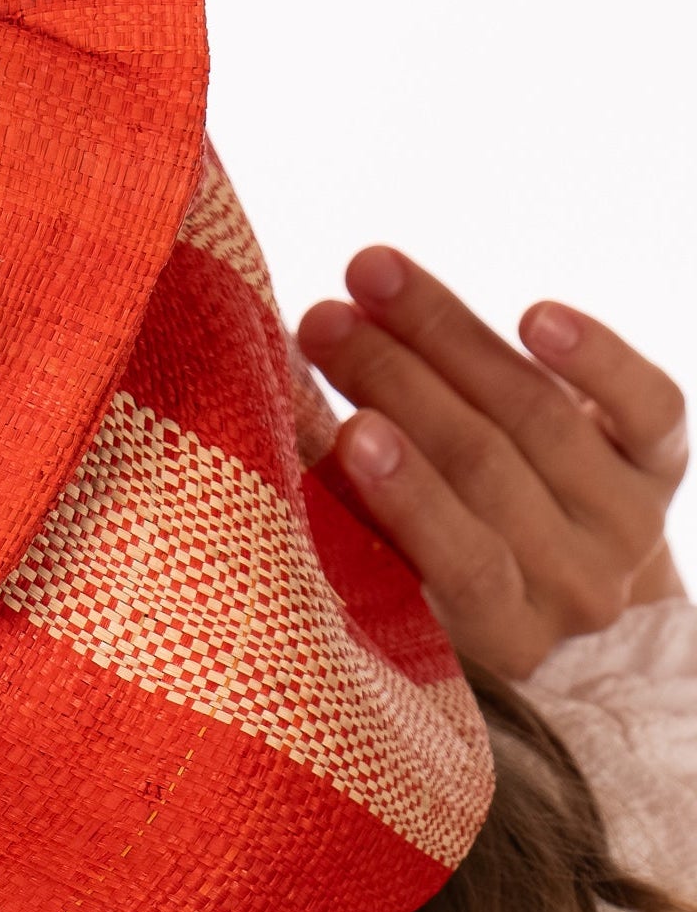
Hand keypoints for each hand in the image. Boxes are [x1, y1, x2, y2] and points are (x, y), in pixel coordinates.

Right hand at [297, 248, 686, 679]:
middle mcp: (581, 586)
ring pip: (541, 417)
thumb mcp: (392, 571)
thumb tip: (256, 417)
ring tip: (370, 277)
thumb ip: (342, 509)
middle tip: (322, 320)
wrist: (569, 585)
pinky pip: (648, 404)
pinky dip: (596, 357)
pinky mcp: (665, 462)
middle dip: (396, 381)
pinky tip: (536, 316)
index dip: (411, 496)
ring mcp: (630, 522)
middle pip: (489, 466)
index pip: (463, 563)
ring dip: (446, 336)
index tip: (350, 428)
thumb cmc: (440, 566)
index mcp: (506, 634)